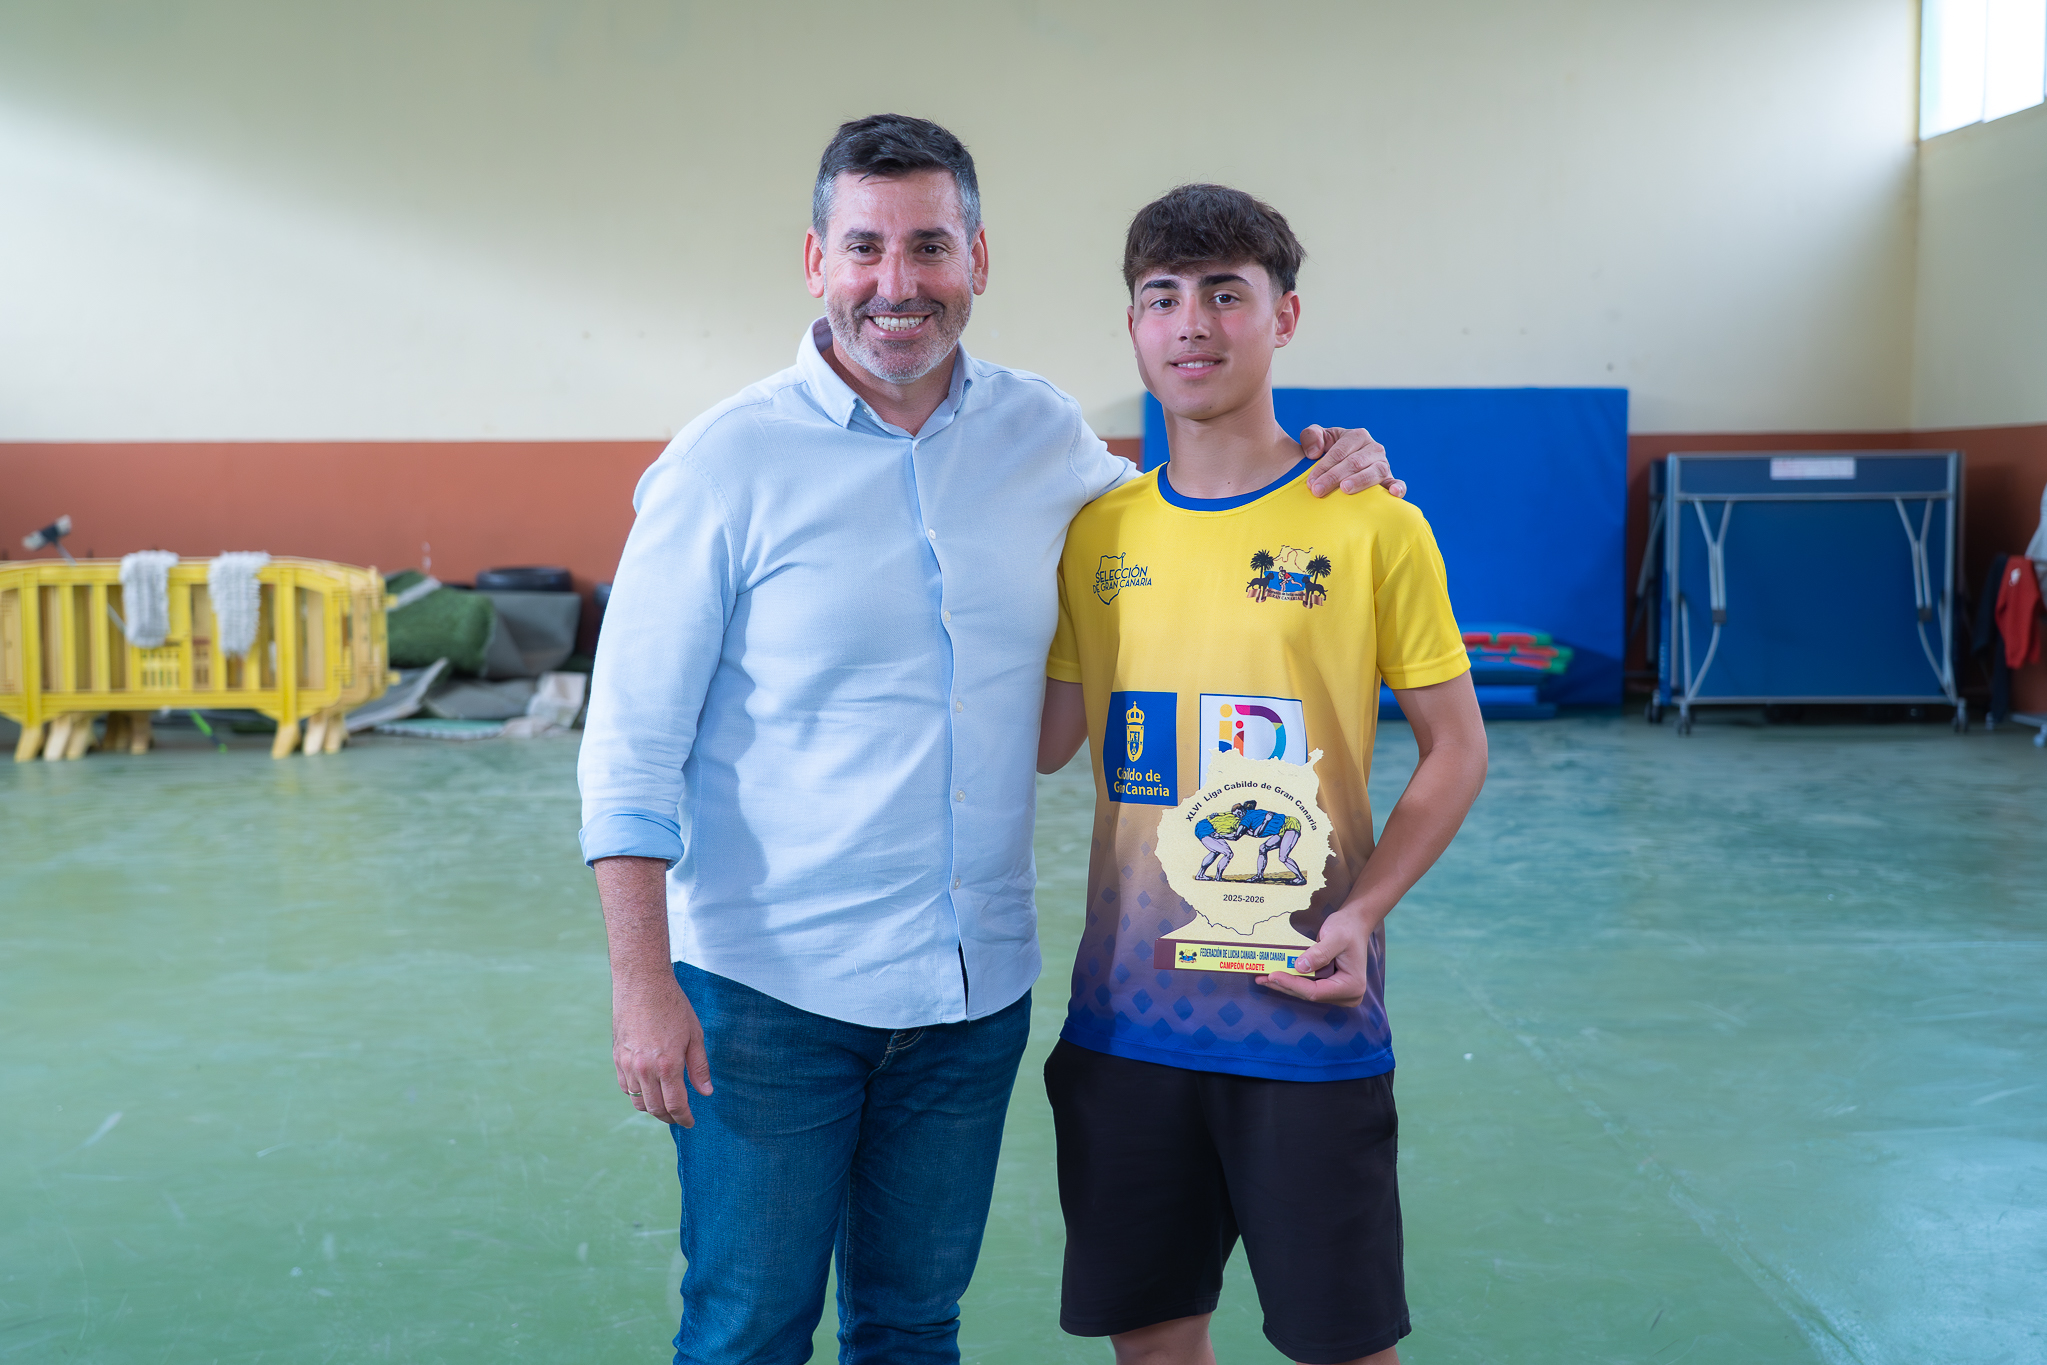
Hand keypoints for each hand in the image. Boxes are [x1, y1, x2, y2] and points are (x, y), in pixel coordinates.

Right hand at [613, 984, 713, 1126]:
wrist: (643, 983)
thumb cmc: (673, 1006)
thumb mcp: (694, 1035)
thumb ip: (699, 1067)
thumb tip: (705, 1092)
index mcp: (668, 1064)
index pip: (675, 1104)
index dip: (684, 1118)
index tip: (690, 1122)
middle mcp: (645, 1069)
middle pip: (655, 1108)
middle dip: (669, 1117)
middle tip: (679, 1117)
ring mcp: (628, 1064)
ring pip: (638, 1100)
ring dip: (652, 1108)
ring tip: (665, 1106)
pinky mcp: (618, 1057)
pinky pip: (625, 1086)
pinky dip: (637, 1094)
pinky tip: (648, 1090)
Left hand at [1256, 906, 1376, 1006]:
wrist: (1354, 923)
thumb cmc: (1347, 928)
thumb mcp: (1335, 937)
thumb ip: (1319, 953)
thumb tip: (1299, 967)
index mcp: (1352, 986)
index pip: (1316, 992)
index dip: (1293, 984)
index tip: (1273, 975)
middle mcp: (1346, 995)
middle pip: (1309, 995)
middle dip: (1285, 986)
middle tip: (1261, 977)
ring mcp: (1338, 993)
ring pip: (1306, 993)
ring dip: (1285, 985)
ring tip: (1263, 977)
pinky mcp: (1330, 987)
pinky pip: (1308, 986)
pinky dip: (1292, 980)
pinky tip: (1275, 975)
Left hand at [1300, 425, 1406, 499]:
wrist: (1340, 464)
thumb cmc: (1327, 451)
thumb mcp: (1317, 438)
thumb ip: (1311, 436)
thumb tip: (1314, 452)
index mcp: (1357, 436)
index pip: (1339, 452)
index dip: (1324, 466)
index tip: (1310, 482)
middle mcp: (1373, 448)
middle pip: (1354, 462)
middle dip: (1334, 477)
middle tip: (1318, 491)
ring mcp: (1383, 464)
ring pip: (1374, 472)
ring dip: (1360, 481)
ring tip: (1344, 489)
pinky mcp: (1389, 480)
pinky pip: (1397, 483)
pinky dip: (1398, 487)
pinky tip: (1393, 494)